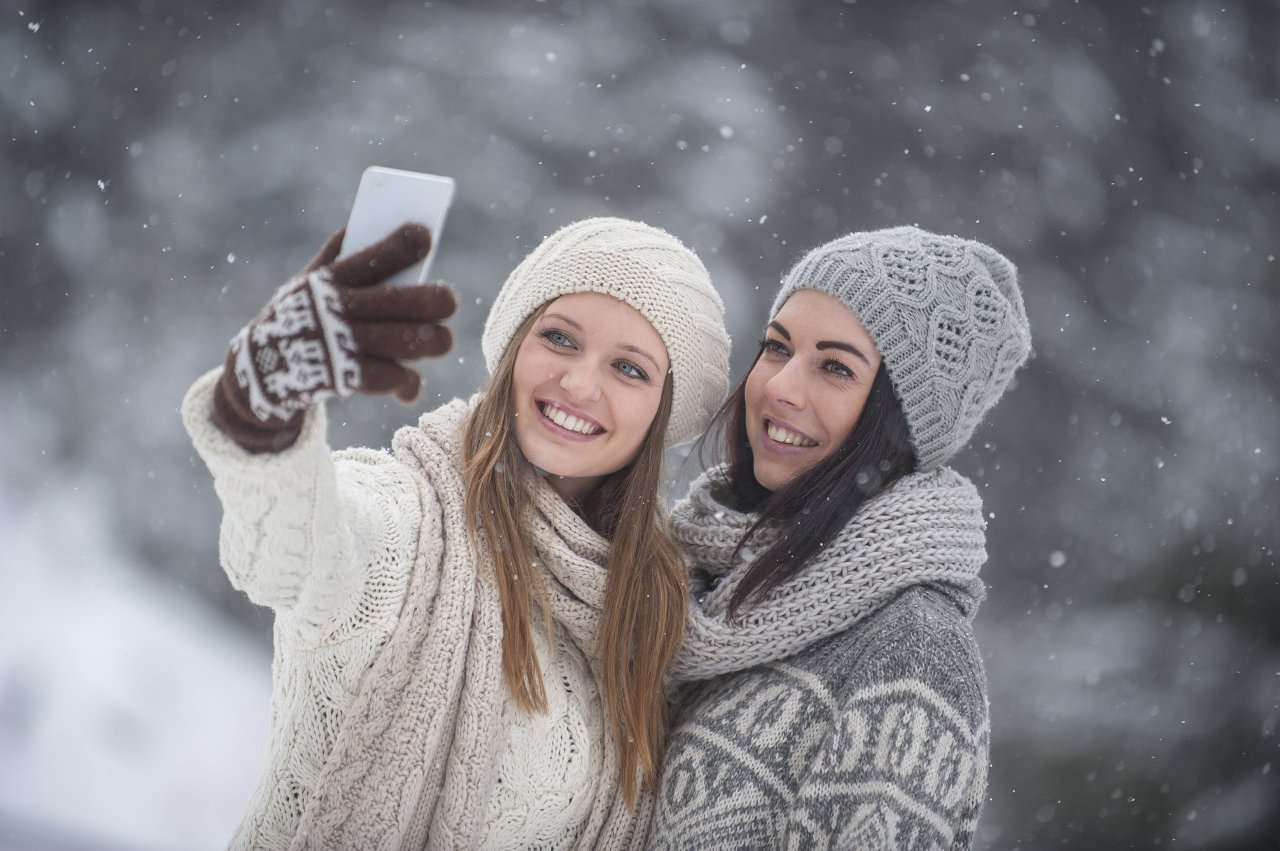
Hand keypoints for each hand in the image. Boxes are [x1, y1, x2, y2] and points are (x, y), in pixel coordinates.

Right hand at [212, 224, 457, 451]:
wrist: (260, 375)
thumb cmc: (298, 316)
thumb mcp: (307, 281)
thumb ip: (338, 251)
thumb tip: (378, 219)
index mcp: (328, 279)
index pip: (373, 255)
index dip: (403, 243)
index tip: (425, 235)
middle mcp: (335, 309)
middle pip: (407, 301)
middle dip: (439, 300)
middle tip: (448, 302)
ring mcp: (341, 345)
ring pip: (411, 341)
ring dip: (434, 342)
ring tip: (439, 340)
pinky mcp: (345, 379)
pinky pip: (394, 377)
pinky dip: (407, 381)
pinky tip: (408, 380)